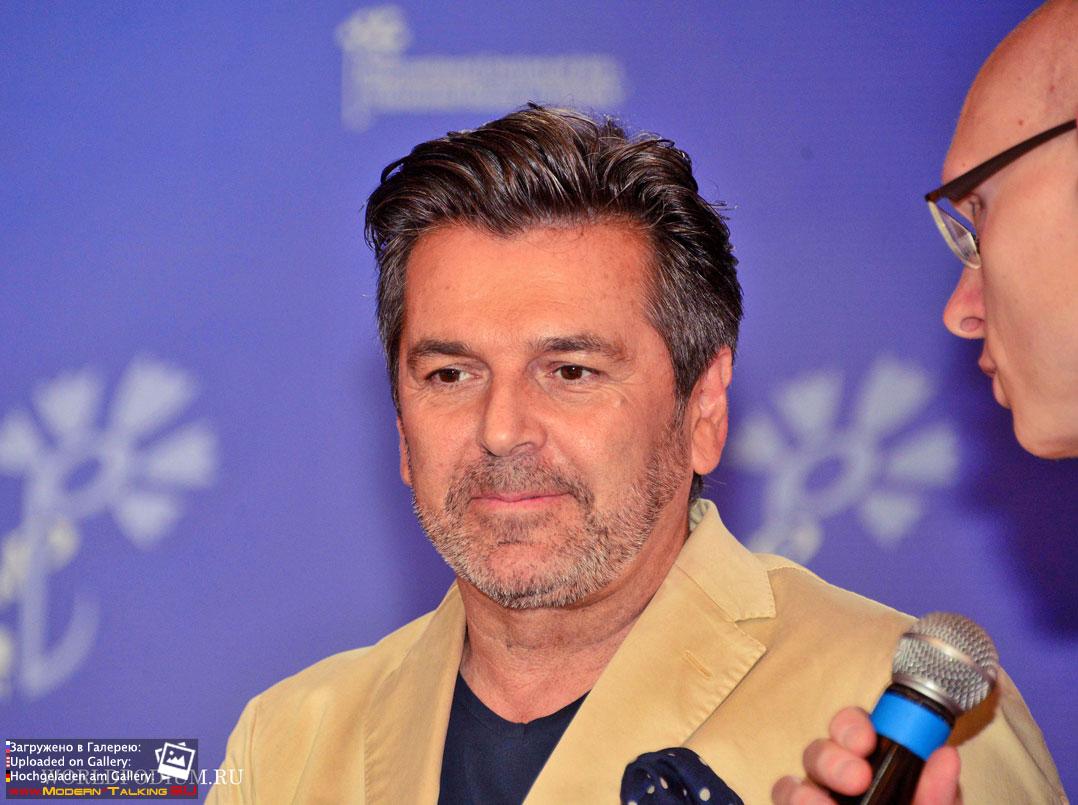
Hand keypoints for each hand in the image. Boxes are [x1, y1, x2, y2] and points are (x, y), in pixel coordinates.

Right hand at [770, 707, 961, 803]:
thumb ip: (939, 796)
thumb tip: (945, 755)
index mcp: (876, 771)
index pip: (853, 730)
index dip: (852, 726)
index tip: (867, 740)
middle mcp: (840, 788)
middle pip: (817, 752)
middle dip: (831, 759)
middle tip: (856, 778)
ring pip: (790, 786)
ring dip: (802, 793)